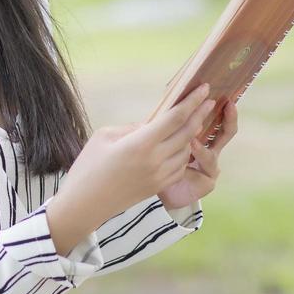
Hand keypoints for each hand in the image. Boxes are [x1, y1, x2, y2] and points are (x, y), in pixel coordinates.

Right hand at [49, 83, 216, 240]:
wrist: (84, 204)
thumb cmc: (88, 167)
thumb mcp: (104, 137)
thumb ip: (131, 127)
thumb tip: (150, 125)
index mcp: (141, 144)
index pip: (175, 118)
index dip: (192, 102)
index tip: (204, 88)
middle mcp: (155, 160)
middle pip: (187, 133)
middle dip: (199, 114)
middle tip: (208, 101)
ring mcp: (159, 176)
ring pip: (186, 150)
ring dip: (192, 135)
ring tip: (193, 122)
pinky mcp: (158, 187)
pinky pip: (180, 166)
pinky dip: (183, 153)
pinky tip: (180, 146)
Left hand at [157, 100, 237, 209]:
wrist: (150, 189)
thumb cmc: (152, 159)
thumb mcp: (154, 137)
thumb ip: (161, 121)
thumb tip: (162, 99)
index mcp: (198, 135)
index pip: (213, 117)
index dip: (216, 105)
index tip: (219, 90)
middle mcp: (208, 150)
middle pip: (226, 133)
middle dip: (229, 118)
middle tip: (228, 104)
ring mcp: (209, 167)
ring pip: (211, 154)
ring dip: (201, 147)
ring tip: (192, 140)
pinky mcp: (207, 183)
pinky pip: (205, 172)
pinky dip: (195, 164)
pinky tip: (188, 158)